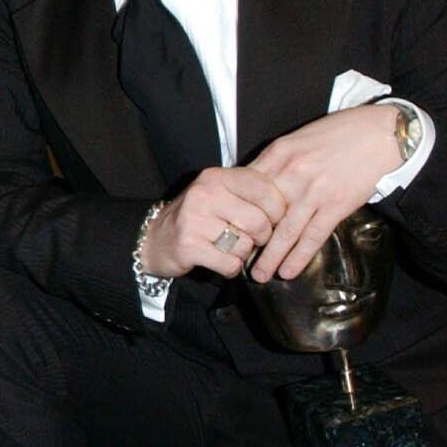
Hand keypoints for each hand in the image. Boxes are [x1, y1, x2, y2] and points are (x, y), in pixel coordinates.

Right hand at [139, 166, 288, 279]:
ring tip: (229, 249)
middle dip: (261, 238)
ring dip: (243, 254)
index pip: (266, 190)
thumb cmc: (197, 218)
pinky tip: (220, 262)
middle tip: (250, 240)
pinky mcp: (189, 245)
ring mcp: (194, 219)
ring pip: (246, 245)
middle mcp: (205, 193)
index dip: (278, 211)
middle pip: (260, 222)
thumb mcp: (219, 194)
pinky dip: (230, 269)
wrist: (154, 239)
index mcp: (217, 177)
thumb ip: (249, 192)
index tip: (271, 220)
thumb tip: (292, 202)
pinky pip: (230, 264)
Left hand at [245, 105, 401, 281]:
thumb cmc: (338, 134)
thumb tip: (253, 184)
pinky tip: (288, 271)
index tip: (225, 228)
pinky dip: (299, 256)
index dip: (235, 210)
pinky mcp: (336, 206)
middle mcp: (291, 174)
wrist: (380, 135)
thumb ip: (275, 161)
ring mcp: (314, 192)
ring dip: (270, 257)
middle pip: (261, 213)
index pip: (246, 187)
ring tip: (259, 275)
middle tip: (235, 257)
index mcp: (278, 154)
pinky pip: (313, 236)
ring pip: (284, 232)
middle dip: (247, 239)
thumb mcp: (297, 139)